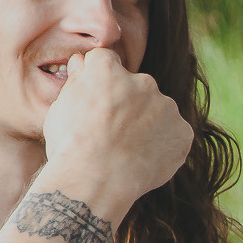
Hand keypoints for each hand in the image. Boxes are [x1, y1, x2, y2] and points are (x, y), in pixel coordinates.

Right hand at [41, 46, 193, 213]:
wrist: (96, 180)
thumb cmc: (71, 145)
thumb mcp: (60, 107)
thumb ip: (76, 81)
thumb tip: (82, 62)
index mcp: (108, 69)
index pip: (106, 61)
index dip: (99, 81)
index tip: (96, 102)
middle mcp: (142, 81)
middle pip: (136, 87)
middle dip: (127, 104)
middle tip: (112, 132)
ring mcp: (166, 106)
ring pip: (157, 110)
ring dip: (147, 124)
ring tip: (127, 150)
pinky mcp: (182, 131)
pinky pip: (173, 135)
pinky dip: (163, 145)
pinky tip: (144, 160)